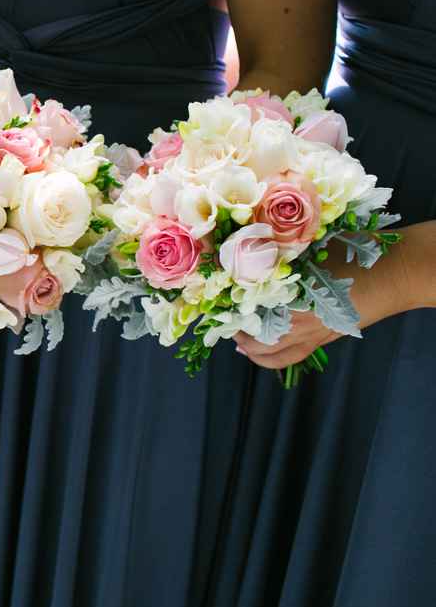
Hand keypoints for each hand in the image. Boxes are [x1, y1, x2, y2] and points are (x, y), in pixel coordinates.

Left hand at [234, 250, 407, 369]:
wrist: (392, 273)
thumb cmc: (351, 254)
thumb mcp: (307, 248)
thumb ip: (278, 256)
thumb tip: (247, 256)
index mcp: (288, 296)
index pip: (245, 309)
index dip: (227, 309)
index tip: (213, 306)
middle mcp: (297, 321)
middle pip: (254, 336)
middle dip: (235, 331)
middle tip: (223, 323)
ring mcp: (311, 334)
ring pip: (271, 353)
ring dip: (251, 350)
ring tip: (239, 343)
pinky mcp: (324, 339)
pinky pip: (290, 356)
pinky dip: (271, 358)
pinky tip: (259, 353)